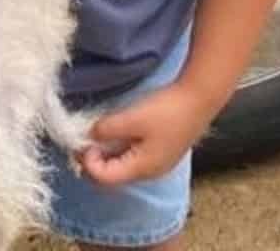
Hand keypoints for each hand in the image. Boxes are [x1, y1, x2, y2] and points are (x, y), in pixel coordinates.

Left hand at [78, 81, 214, 186]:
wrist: (199, 100)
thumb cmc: (167, 111)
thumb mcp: (132, 118)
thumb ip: (107, 129)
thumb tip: (89, 136)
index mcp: (142, 168)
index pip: (105, 178)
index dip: (88, 162)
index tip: (81, 140)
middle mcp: (149, 172)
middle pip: (113, 176)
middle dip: (93, 160)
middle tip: (82, 138)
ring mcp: (155, 162)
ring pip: (121, 166)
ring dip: (105, 153)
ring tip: (94, 133)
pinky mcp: (159, 151)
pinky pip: (131, 156)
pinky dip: (117, 148)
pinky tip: (113, 130)